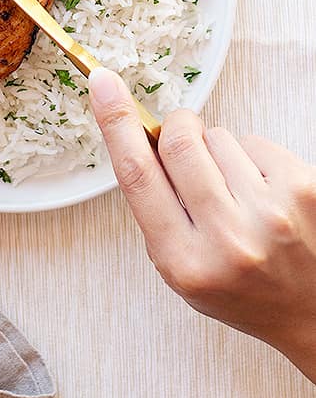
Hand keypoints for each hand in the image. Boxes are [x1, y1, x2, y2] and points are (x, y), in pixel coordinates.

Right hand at [89, 67, 315, 382]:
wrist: (313, 312)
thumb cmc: (242, 287)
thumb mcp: (182, 266)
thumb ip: (157, 207)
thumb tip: (137, 133)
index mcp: (186, 262)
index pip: (138, 176)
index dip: (116, 123)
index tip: (103, 84)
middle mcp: (229, 239)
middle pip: (179, 142)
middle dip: (176, 129)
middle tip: (183, 140)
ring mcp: (272, 212)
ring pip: (218, 136)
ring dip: (217, 152)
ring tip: (236, 192)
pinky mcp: (304, 188)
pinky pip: (254, 140)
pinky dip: (251, 157)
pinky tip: (262, 191)